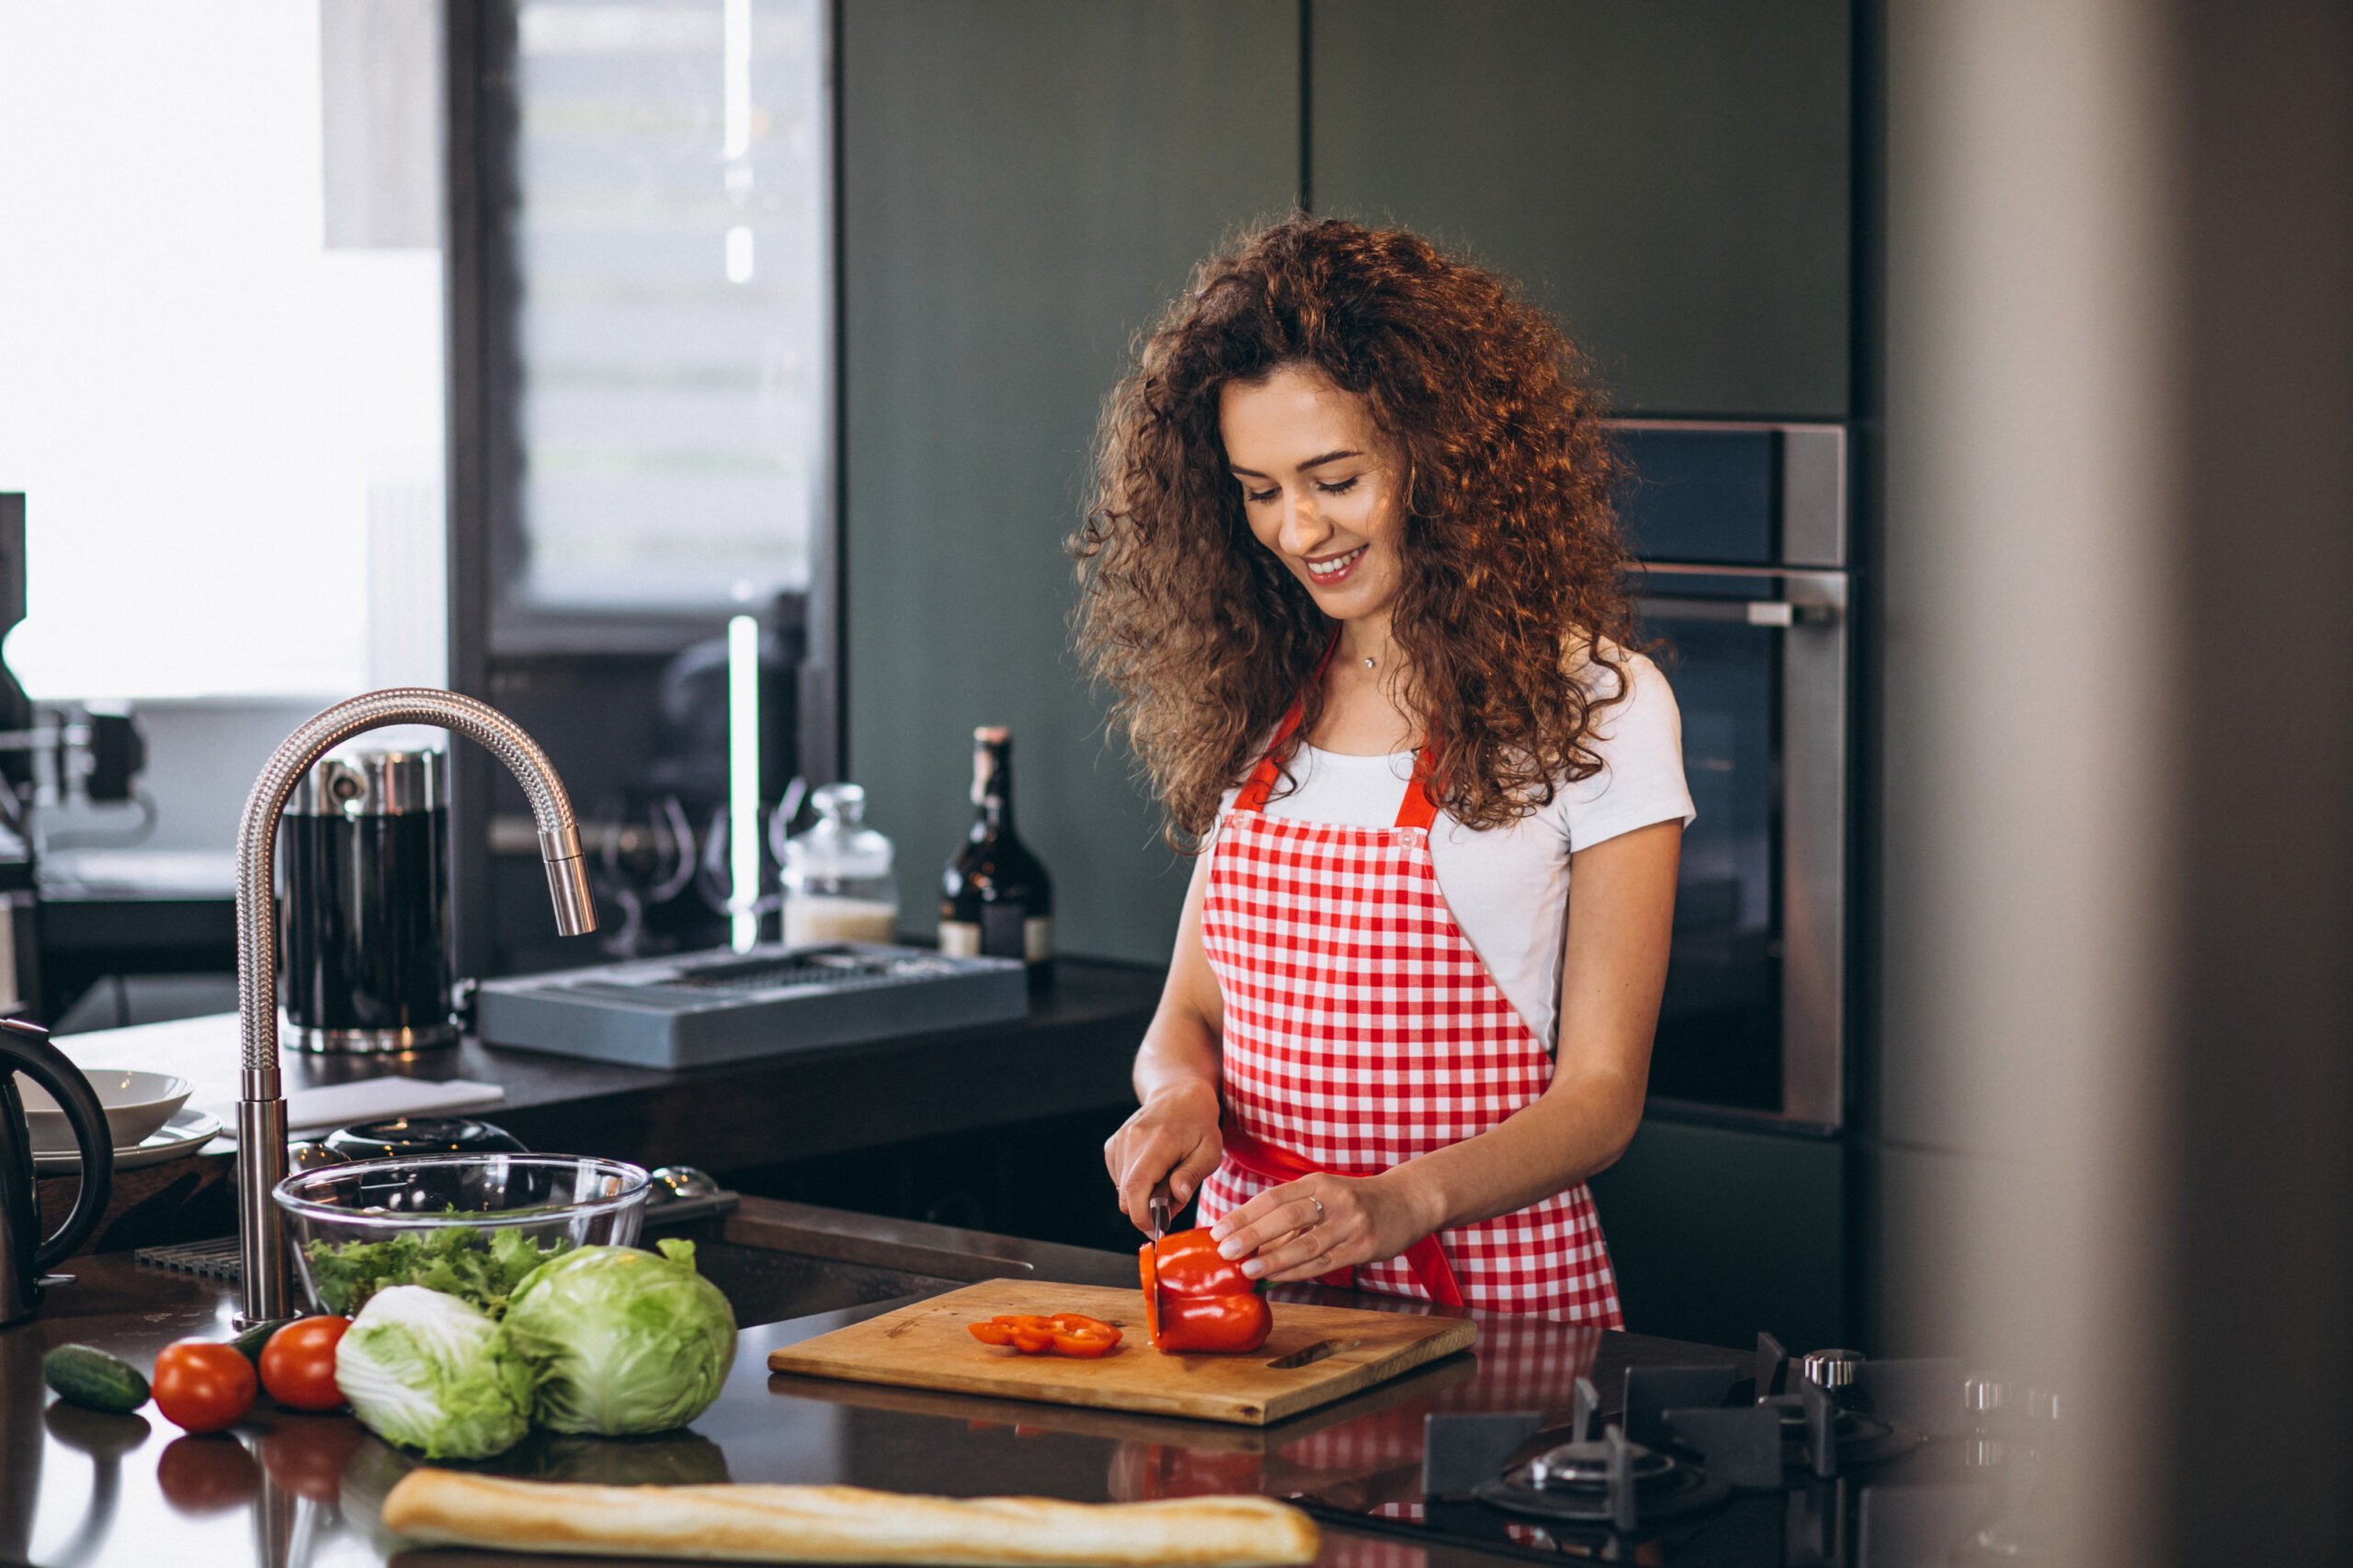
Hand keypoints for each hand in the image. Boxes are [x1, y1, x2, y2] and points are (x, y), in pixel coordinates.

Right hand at [1104, 1078, 1223, 1233]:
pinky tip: (1153, 1169)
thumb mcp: (1210, 1151)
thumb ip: (1192, 1174)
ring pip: (1122, 1189)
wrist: (1179, 1094)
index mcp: (1157, 1142)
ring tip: (1166, 1178)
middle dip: (1146, 1209)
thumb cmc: (1199, 1124)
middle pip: (1126, 1194)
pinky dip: (1134, 1183)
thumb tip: (1177, 1196)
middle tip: (1171, 1202)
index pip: (1135, 1187)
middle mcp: (1131, 1140)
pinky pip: (1119, 1178)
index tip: (1156, 1230)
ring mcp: (1119, 1141)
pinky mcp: (1113, 1145)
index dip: (1141, 1216)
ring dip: (1142, 1195)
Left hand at [1205, 1167, 1442, 1283]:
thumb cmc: (1356, 1199)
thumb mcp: (1325, 1193)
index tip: (1218, 1229)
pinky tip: (1276, 1277)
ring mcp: (1350, 1224)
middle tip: (1224, 1250)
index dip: (1244, 1214)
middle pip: (1286, 1218)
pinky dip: (1297, 1271)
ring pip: (1305, 1244)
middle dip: (1251, 1235)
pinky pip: (1324, 1262)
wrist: (1407, 1201)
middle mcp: (1334, 1200)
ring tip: (1247, 1269)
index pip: (1274, 1198)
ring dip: (1272, 1257)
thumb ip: (1292, 1210)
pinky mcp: (1362, 1247)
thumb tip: (1249, 1235)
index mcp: (1318, 1182)